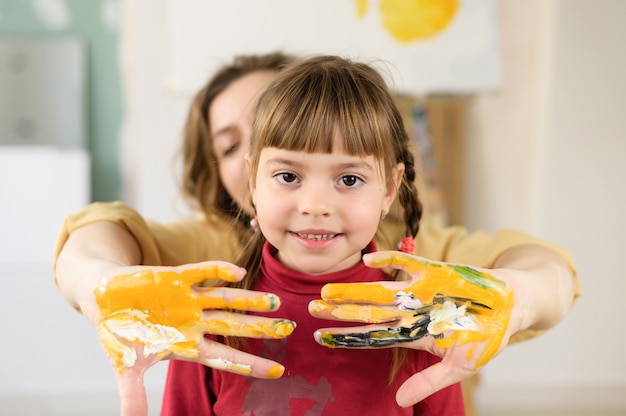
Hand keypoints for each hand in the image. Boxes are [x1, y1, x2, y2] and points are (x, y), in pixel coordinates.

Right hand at [94, 262, 294, 415]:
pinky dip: (219, 271)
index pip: (225, 357)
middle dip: (261, 329)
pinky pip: (202, 273)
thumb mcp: (127, 367)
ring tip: (275, 300)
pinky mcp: (176, 277)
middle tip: (289, 329)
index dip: (251, 365)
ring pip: (225, 299)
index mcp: (187, 344)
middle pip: (234, 326)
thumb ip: (134, 395)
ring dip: (249, 300)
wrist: (104, 299)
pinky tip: (239, 273)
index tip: (280, 371)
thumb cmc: (120, 332)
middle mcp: (195, 321)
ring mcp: (189, 299)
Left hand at [308, 251, 514, 406]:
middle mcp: (409, 311)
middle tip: (311, 310)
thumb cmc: (486, 337)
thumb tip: (400, 401)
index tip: (320, 338)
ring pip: (379, 290)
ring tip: (327, 291)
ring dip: (354, 290)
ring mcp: (418, 290)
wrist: (511, 305)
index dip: (346, 337)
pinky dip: (389, 260)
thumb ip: (429, 381)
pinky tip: (367, 259)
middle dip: (340, 312)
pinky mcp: (432, 271)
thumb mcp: (460, 366)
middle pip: (368, 312)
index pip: (372, 337)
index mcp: (413, 334)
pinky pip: (406, 263)